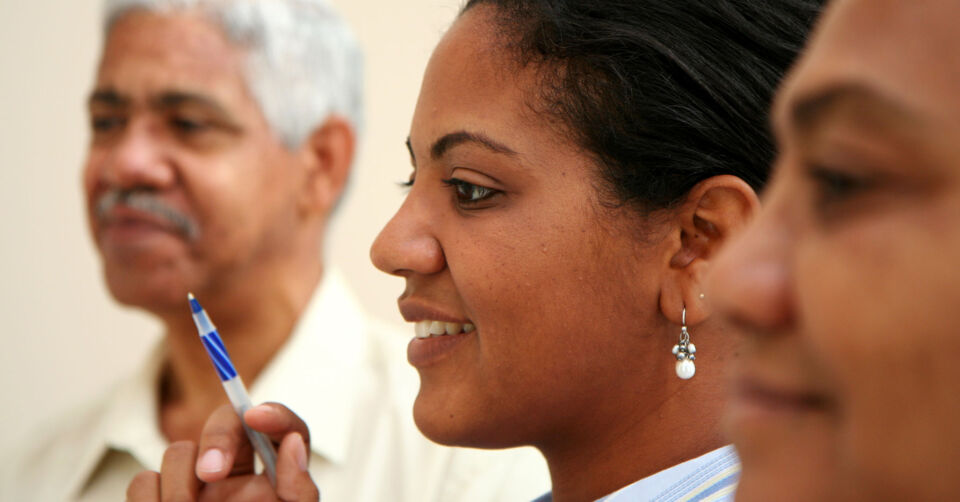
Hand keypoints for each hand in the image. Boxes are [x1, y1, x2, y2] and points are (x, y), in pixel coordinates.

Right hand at [126, 403, 319, 500]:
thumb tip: (291, 443)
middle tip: (211, 471)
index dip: (274, 415)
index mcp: (275, 481)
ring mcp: (192, 488)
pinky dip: (151, 499)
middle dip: (219, 437)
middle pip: (227, 424)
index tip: (257, 416)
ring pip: (179, 452)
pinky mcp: (157, 501)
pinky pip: (144, 483)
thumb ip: (298, 491)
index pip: (282, 430)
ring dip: (180, 484)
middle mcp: (236, 477)